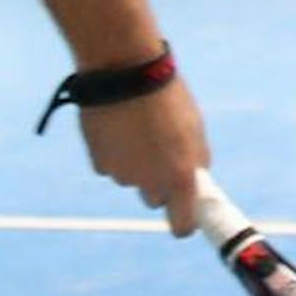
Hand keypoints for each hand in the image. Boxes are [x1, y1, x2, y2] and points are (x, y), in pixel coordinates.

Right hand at [80, 80, 208, 233]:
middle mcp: (149, 183)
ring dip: (135, 163)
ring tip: (139, 128)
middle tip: (161, 152)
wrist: (124, 70)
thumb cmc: (167, 96)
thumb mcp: (194, 127)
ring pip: (131, 179)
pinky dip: (114, 152)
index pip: (183, 225)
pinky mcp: (99, 162)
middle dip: (158, 183)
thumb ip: (196, 159)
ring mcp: (121, 174)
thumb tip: (197, 177)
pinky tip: (118, 126)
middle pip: (155, 199)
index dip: (185, 222)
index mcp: (180, 177)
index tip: (186, 213)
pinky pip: (111, 165)